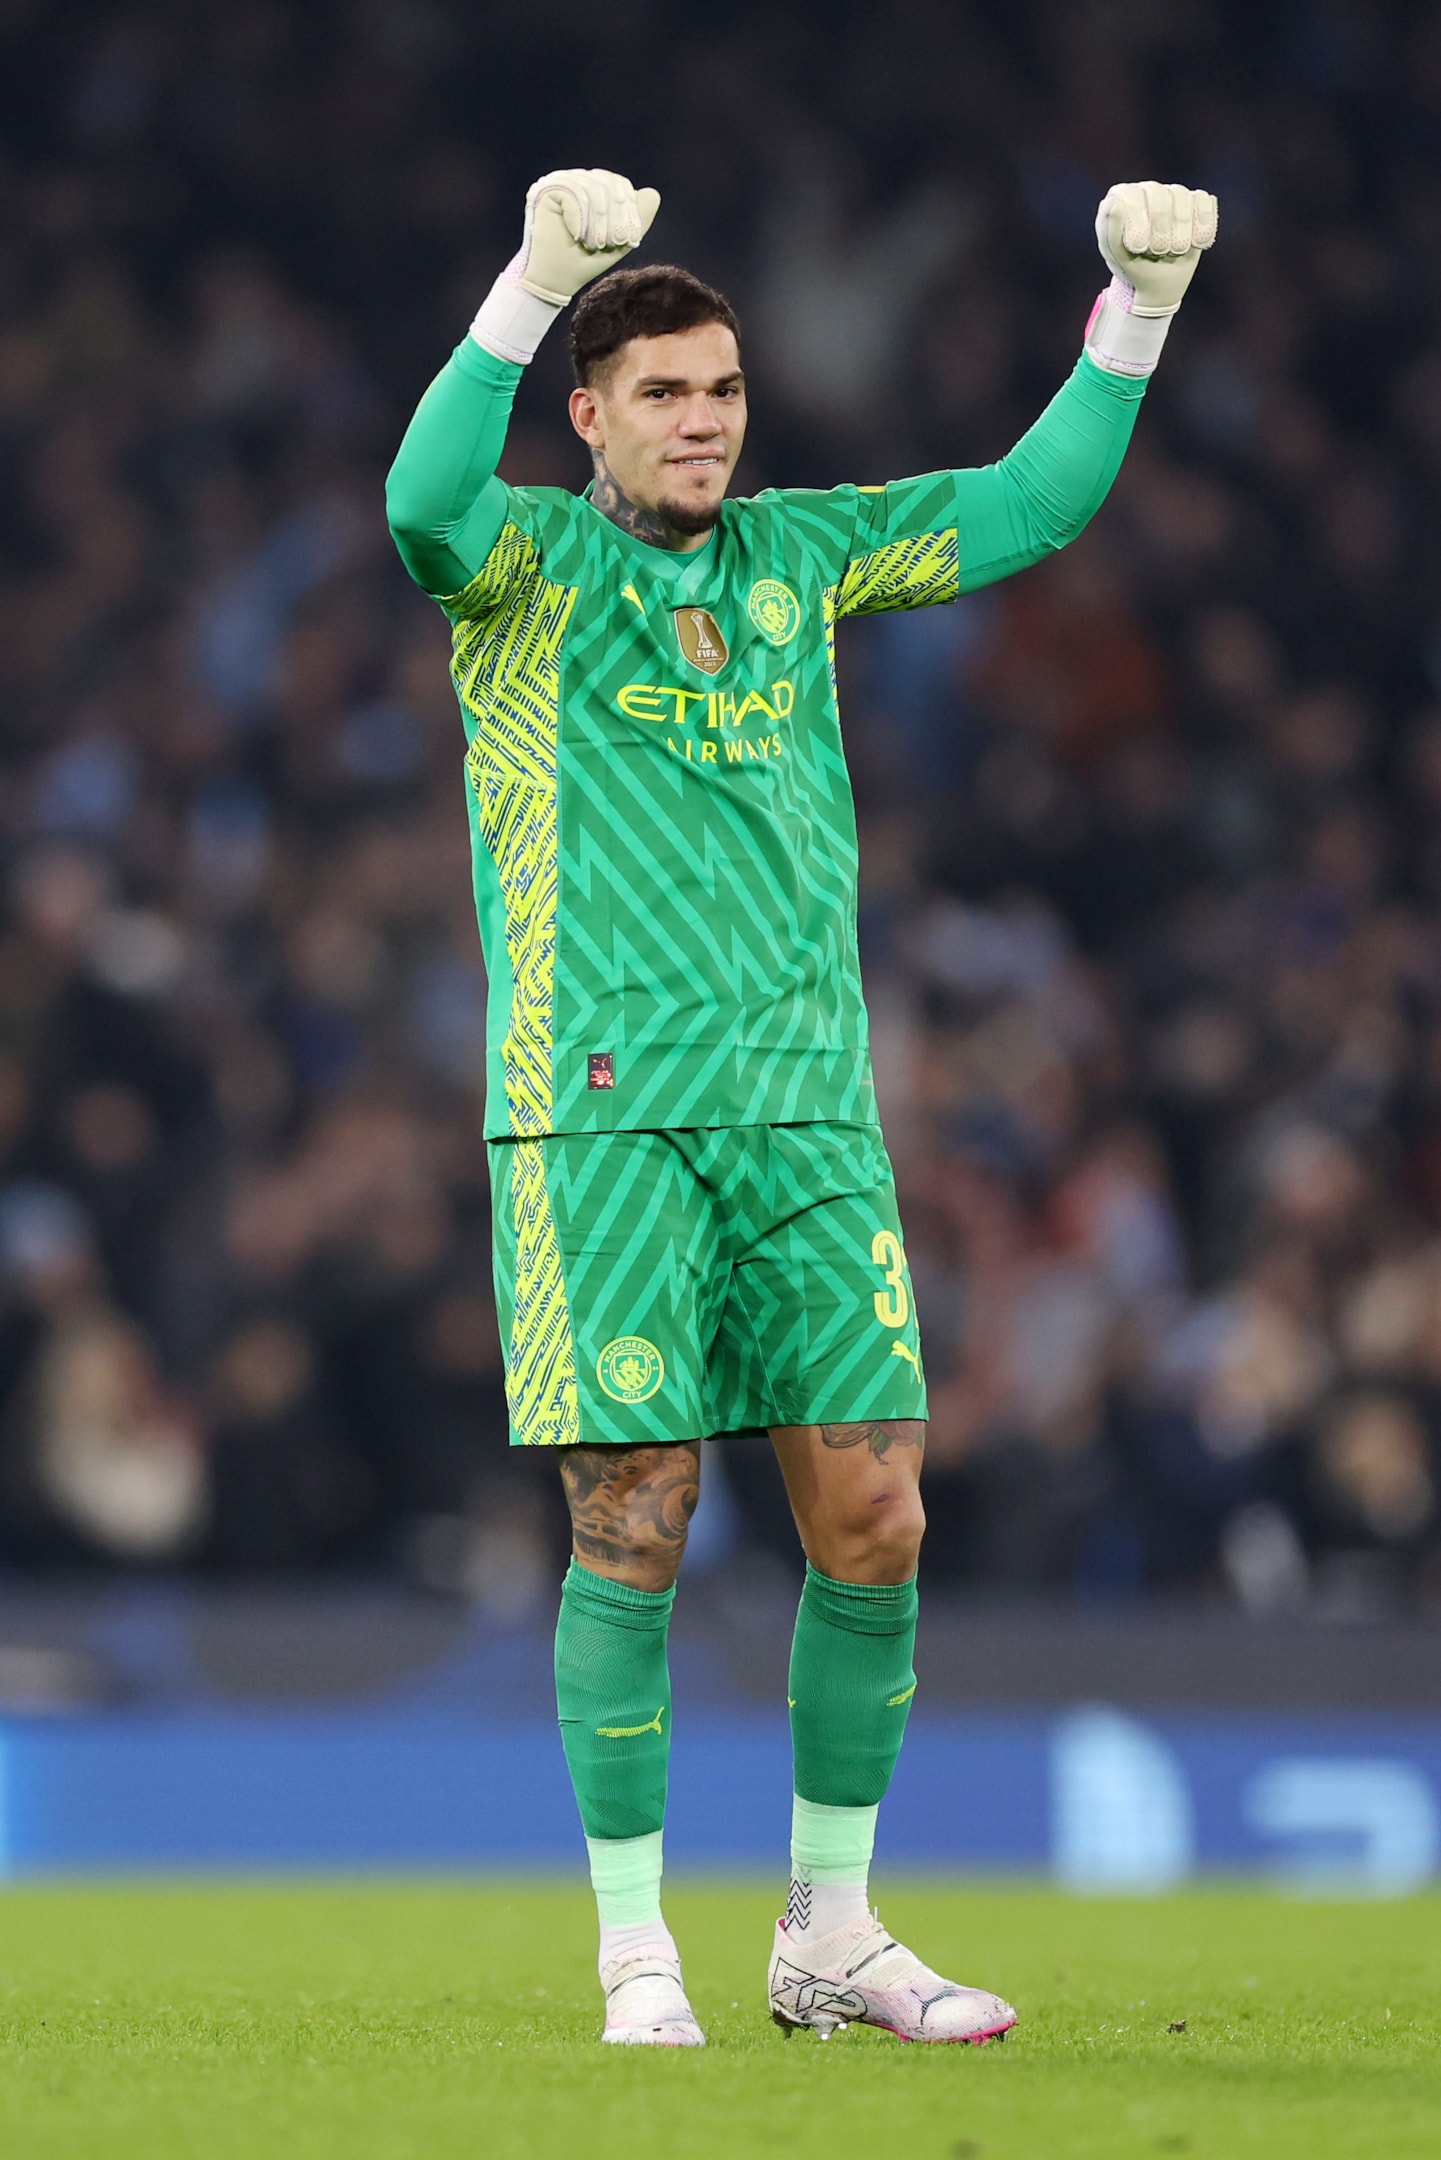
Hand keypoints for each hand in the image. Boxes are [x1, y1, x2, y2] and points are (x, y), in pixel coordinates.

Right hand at [514, 169, 661, 306]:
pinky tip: (575, 234)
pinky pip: (573, 193)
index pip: (619, 184)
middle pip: (608, 183)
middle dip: (614, 217)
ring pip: (592, 188)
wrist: (557, 279)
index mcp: (594, 188)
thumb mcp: (620, 241)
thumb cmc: (586, 261)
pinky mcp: (545, 188)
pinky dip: (579, 218)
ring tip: (591, 243)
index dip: (629, 209)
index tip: (628, 239)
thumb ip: (638, 219)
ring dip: (596, 222)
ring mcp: (560, 181)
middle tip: (610, 243)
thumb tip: (653, 194)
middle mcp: (577, 179)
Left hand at [1095, 181, 1218, 317]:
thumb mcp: (1116, 254)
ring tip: (1174, 251)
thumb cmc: (1132, 265)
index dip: (1138, 223)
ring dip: (1180, 232)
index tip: (1138, 248)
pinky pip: (1203, 201)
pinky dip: (1202, 225)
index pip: (1132, 196)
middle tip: (1158, 252)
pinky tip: (1196, 243)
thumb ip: (1110, 229)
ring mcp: (1173, 193)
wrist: (1157, 282)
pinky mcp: (1195, 201)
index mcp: (1123, 197)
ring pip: (1183, 197)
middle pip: (1159, 194)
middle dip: (1160, 231)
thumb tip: (1113, 202)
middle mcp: (1148, 190)